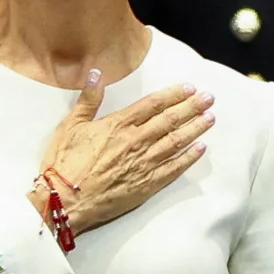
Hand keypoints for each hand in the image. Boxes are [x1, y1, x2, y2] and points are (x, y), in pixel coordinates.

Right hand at [32, 70, 214, 233]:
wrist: (65, 201)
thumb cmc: (64, 163)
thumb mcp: (70, 125)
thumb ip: (88, 99)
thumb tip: (95, 73)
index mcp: (118, 124)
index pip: (153, 105)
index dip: (173, 95)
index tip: (189, 88)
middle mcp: (136, 141)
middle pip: (170, 120)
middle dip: (192, 108)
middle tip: (209, 99)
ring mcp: (143, 164)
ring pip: (176, 142)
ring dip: (195, 129)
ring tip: (210, 119)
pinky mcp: (146, 185)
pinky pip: (173, 169)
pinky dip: (188, 158)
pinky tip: (200, 149)